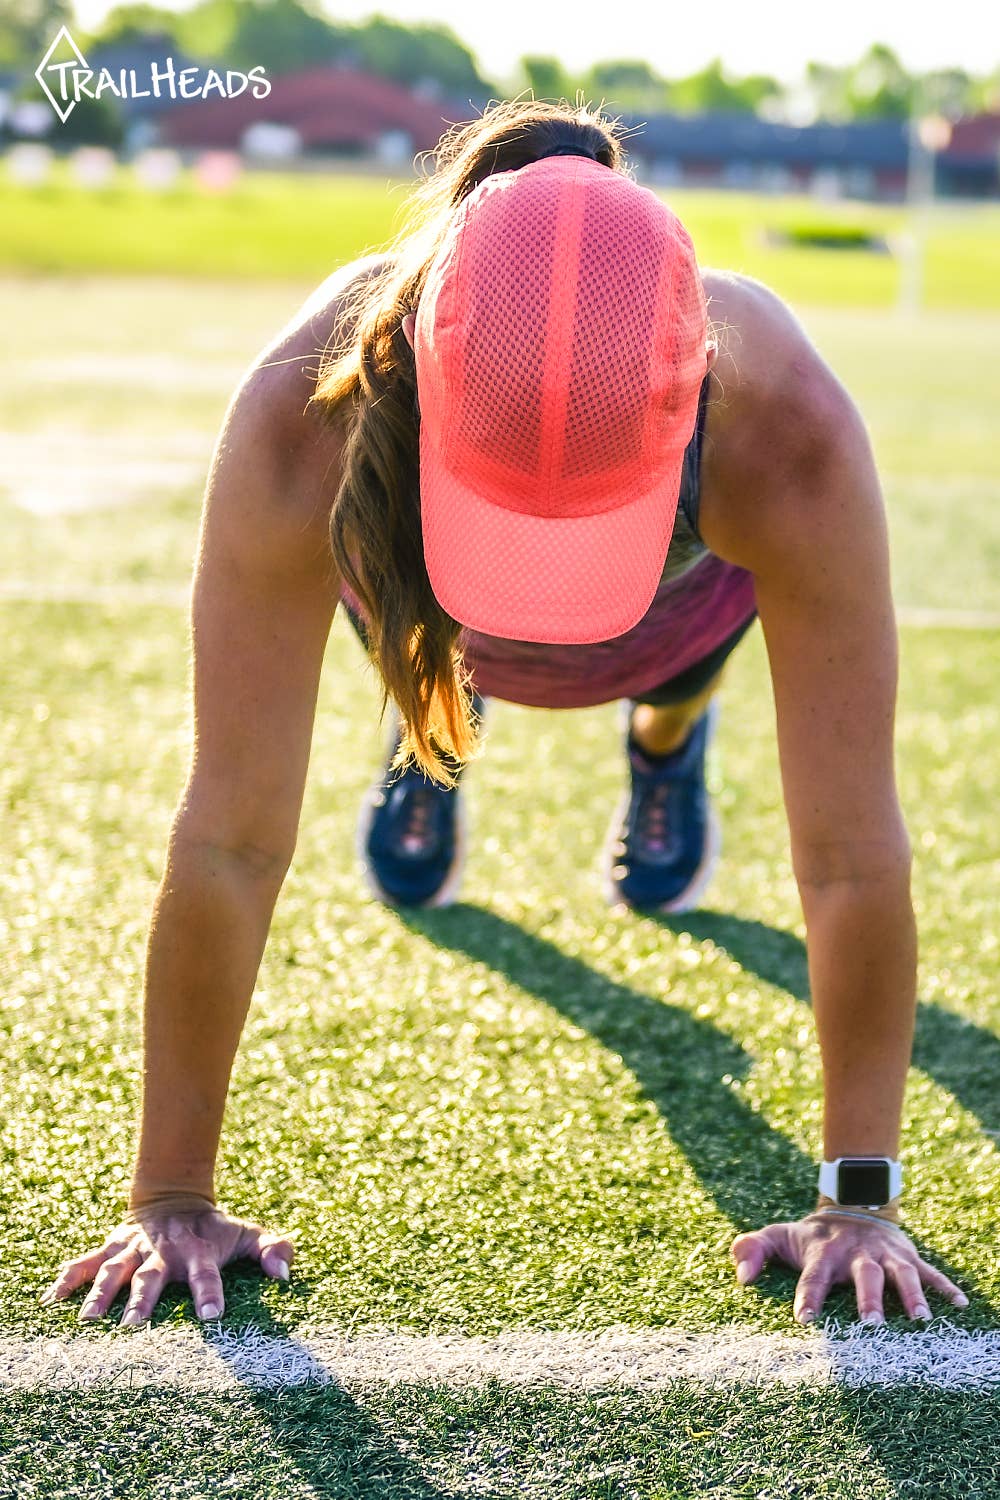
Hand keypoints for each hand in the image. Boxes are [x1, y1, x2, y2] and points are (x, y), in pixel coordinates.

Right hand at [38, 1197, 294, 1325]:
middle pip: (152, 1277)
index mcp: (198, 1250)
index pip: (206, 1273)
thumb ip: (273, 1250)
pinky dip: (67, 1278)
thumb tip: (286, 1276)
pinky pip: (85, 1263)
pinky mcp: (111, 1249)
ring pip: (115, 1272)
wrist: (175, 1197)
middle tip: (134, 1329)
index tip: (212, 1317)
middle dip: (144, 1301)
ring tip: (89, 1323)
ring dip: (101, 1295)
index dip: (210, 1292)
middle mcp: (163, 1251)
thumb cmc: (216, 1228)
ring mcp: (134, 1249)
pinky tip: (50, 1299)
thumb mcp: (248, 1233)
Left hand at [730, 1212, 969, 1324]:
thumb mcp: (778, 1236)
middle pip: (863, 1276)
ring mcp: (884, 1254)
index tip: (805, 1320)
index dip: (808, 1296)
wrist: (850, 1206)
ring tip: (921, 1320)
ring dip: (911, 1295)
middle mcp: (856, 1254)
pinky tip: (960, 1305)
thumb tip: (740, 1276)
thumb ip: (753, 1250)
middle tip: (872, 1326)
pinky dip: (945, 1287)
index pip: (812, 1276)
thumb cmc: (811, 1236)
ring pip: (900, 1273)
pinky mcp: (907, 1255)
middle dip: (868, 1299)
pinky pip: (929, 1271)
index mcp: (824, 1253)